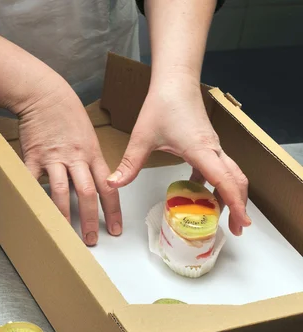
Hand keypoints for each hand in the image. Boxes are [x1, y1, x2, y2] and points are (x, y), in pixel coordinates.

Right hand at [14, 77, 121, 245]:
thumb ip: (89, 161)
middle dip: (90, 219)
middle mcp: (76, 158)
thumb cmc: (68, 114)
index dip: (112, 211)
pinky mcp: (34, 156)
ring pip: (60, 190)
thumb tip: (92, 184)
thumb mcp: (88, 136)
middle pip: (87, 192)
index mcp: (92, 154)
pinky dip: (32, 196)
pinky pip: (32, 180)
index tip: (115, 229)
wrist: (45, 94)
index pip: (108, 187)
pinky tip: (33, 210)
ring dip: (63, 214)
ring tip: (64, 232)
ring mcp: (54, 157)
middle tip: (92, 239)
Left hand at [106, 78, 250, 235]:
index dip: (234, 203)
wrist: (174, 80)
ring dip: (230, 193)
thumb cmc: (162, 104)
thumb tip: (113, 184)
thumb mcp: (142, 138)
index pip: (224, 180)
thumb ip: (129, 164)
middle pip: (235, 180)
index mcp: (201, 150)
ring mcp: (211, 145)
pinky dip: (215, 181)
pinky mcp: (206, 142)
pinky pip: (217, 165)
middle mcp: (212, 149)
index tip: (240, 222)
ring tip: (223, 214)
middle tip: (238, 227)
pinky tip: (200, 190)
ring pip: (230, 173)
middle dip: (239, 204)